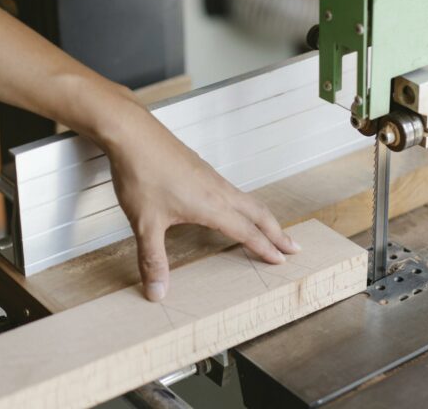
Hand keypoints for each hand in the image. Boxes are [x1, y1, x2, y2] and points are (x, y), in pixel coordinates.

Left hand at [104, 102, 300, 301]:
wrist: (135, 135)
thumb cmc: (142, 175)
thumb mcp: (145, 224)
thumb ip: (153, 259)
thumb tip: (157, 293)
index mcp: (212, 206)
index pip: (247, 231)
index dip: (265, 248)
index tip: (282, 260)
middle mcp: (219, 190)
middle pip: (259, 212)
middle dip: (278, 231)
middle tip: (293, 246)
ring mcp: (212, 177)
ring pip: (248, 199)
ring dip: (264, 216)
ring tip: (271, 229)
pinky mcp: (202, 169)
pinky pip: (234, 190)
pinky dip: (246, 204)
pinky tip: (235, 208)